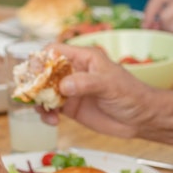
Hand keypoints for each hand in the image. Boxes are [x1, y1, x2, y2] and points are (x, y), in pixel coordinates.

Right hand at [43, 43, 161, 137]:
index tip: (34, 73)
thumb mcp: (109, 84)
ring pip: (45, 91)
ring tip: (44, 111)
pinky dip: (46, 114)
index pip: (55, 51)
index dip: (41, 59)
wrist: (141, 118)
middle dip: (35, 82)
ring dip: (39, 101)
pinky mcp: (71, 108)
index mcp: (84, 58)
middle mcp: (74, 72)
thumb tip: (63, 86)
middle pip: (44, 72)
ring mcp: (71, 90)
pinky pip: (51, 108)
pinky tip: (52, 121)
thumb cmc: (131, 94)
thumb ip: (86, 83)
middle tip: (31, 95)